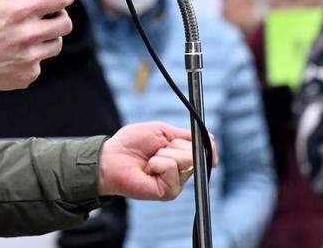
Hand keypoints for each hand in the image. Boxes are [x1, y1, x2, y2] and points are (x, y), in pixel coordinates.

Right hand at [0, 0, 73, 89]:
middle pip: (65, 24)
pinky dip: (33, 57)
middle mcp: (27, 36)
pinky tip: (16, 53)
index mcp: (18, 12)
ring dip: (48, 37)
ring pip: (56, 44)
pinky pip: (41, 62)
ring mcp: (29, 58)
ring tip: (28, 35)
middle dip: (59, 16)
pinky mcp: (28, 75)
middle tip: (46, 16)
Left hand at [97, 122, 217, 200]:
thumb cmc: (132, 143)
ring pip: (184, 159)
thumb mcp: (161, 131)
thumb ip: (185, 135)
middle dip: (174, 145)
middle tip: (156, 150)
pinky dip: (157, 163)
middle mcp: (182, 172)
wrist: (111, 157)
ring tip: (149, 160)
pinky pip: (171, 167)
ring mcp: (176, 184)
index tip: (206, 142)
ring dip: (163, 153)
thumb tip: (211, 140)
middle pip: (195, 153)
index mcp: (181, 157)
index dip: (207, 146)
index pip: (205, 151)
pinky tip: (148, 169)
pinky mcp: (168, 192)